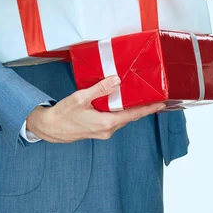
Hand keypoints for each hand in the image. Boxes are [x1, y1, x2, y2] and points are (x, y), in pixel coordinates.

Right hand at [25, 76, 165, 142]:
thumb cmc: (64, 114)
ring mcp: (103, 131)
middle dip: (141, 105)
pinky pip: (114, 119)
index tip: (162, 103)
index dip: (149, 109)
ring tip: (138, 94)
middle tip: (153, 94)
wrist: (50, 128)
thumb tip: (117, 80)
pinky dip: (119, 110)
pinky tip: (118, 100)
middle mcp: (108, 130)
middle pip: (130, 116)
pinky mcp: (98, 130)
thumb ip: (100, 89)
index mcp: (107, 123)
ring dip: (129, 107)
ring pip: (121, 117)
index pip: (133, 115)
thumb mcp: (81, 98)